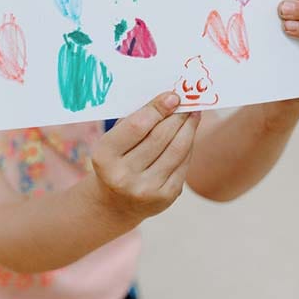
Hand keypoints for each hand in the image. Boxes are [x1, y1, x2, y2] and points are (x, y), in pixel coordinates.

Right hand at [90, 92, 197, 222]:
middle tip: (188, 100)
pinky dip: (189, 145)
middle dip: (177, 116)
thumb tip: (167, 98)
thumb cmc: (115, 161)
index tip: (173, 96)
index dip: (157, 108)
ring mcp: (146, 190)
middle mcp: (123, 177)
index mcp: (104, 157)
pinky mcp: (166, 197)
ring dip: (188, 128)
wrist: (115, 203)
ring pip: (176, 150)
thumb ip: (134, 120)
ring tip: (194, 113)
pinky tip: (190, 132)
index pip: (136, 126)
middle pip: (160, 137)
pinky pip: (183, 164)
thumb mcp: (113, 140)